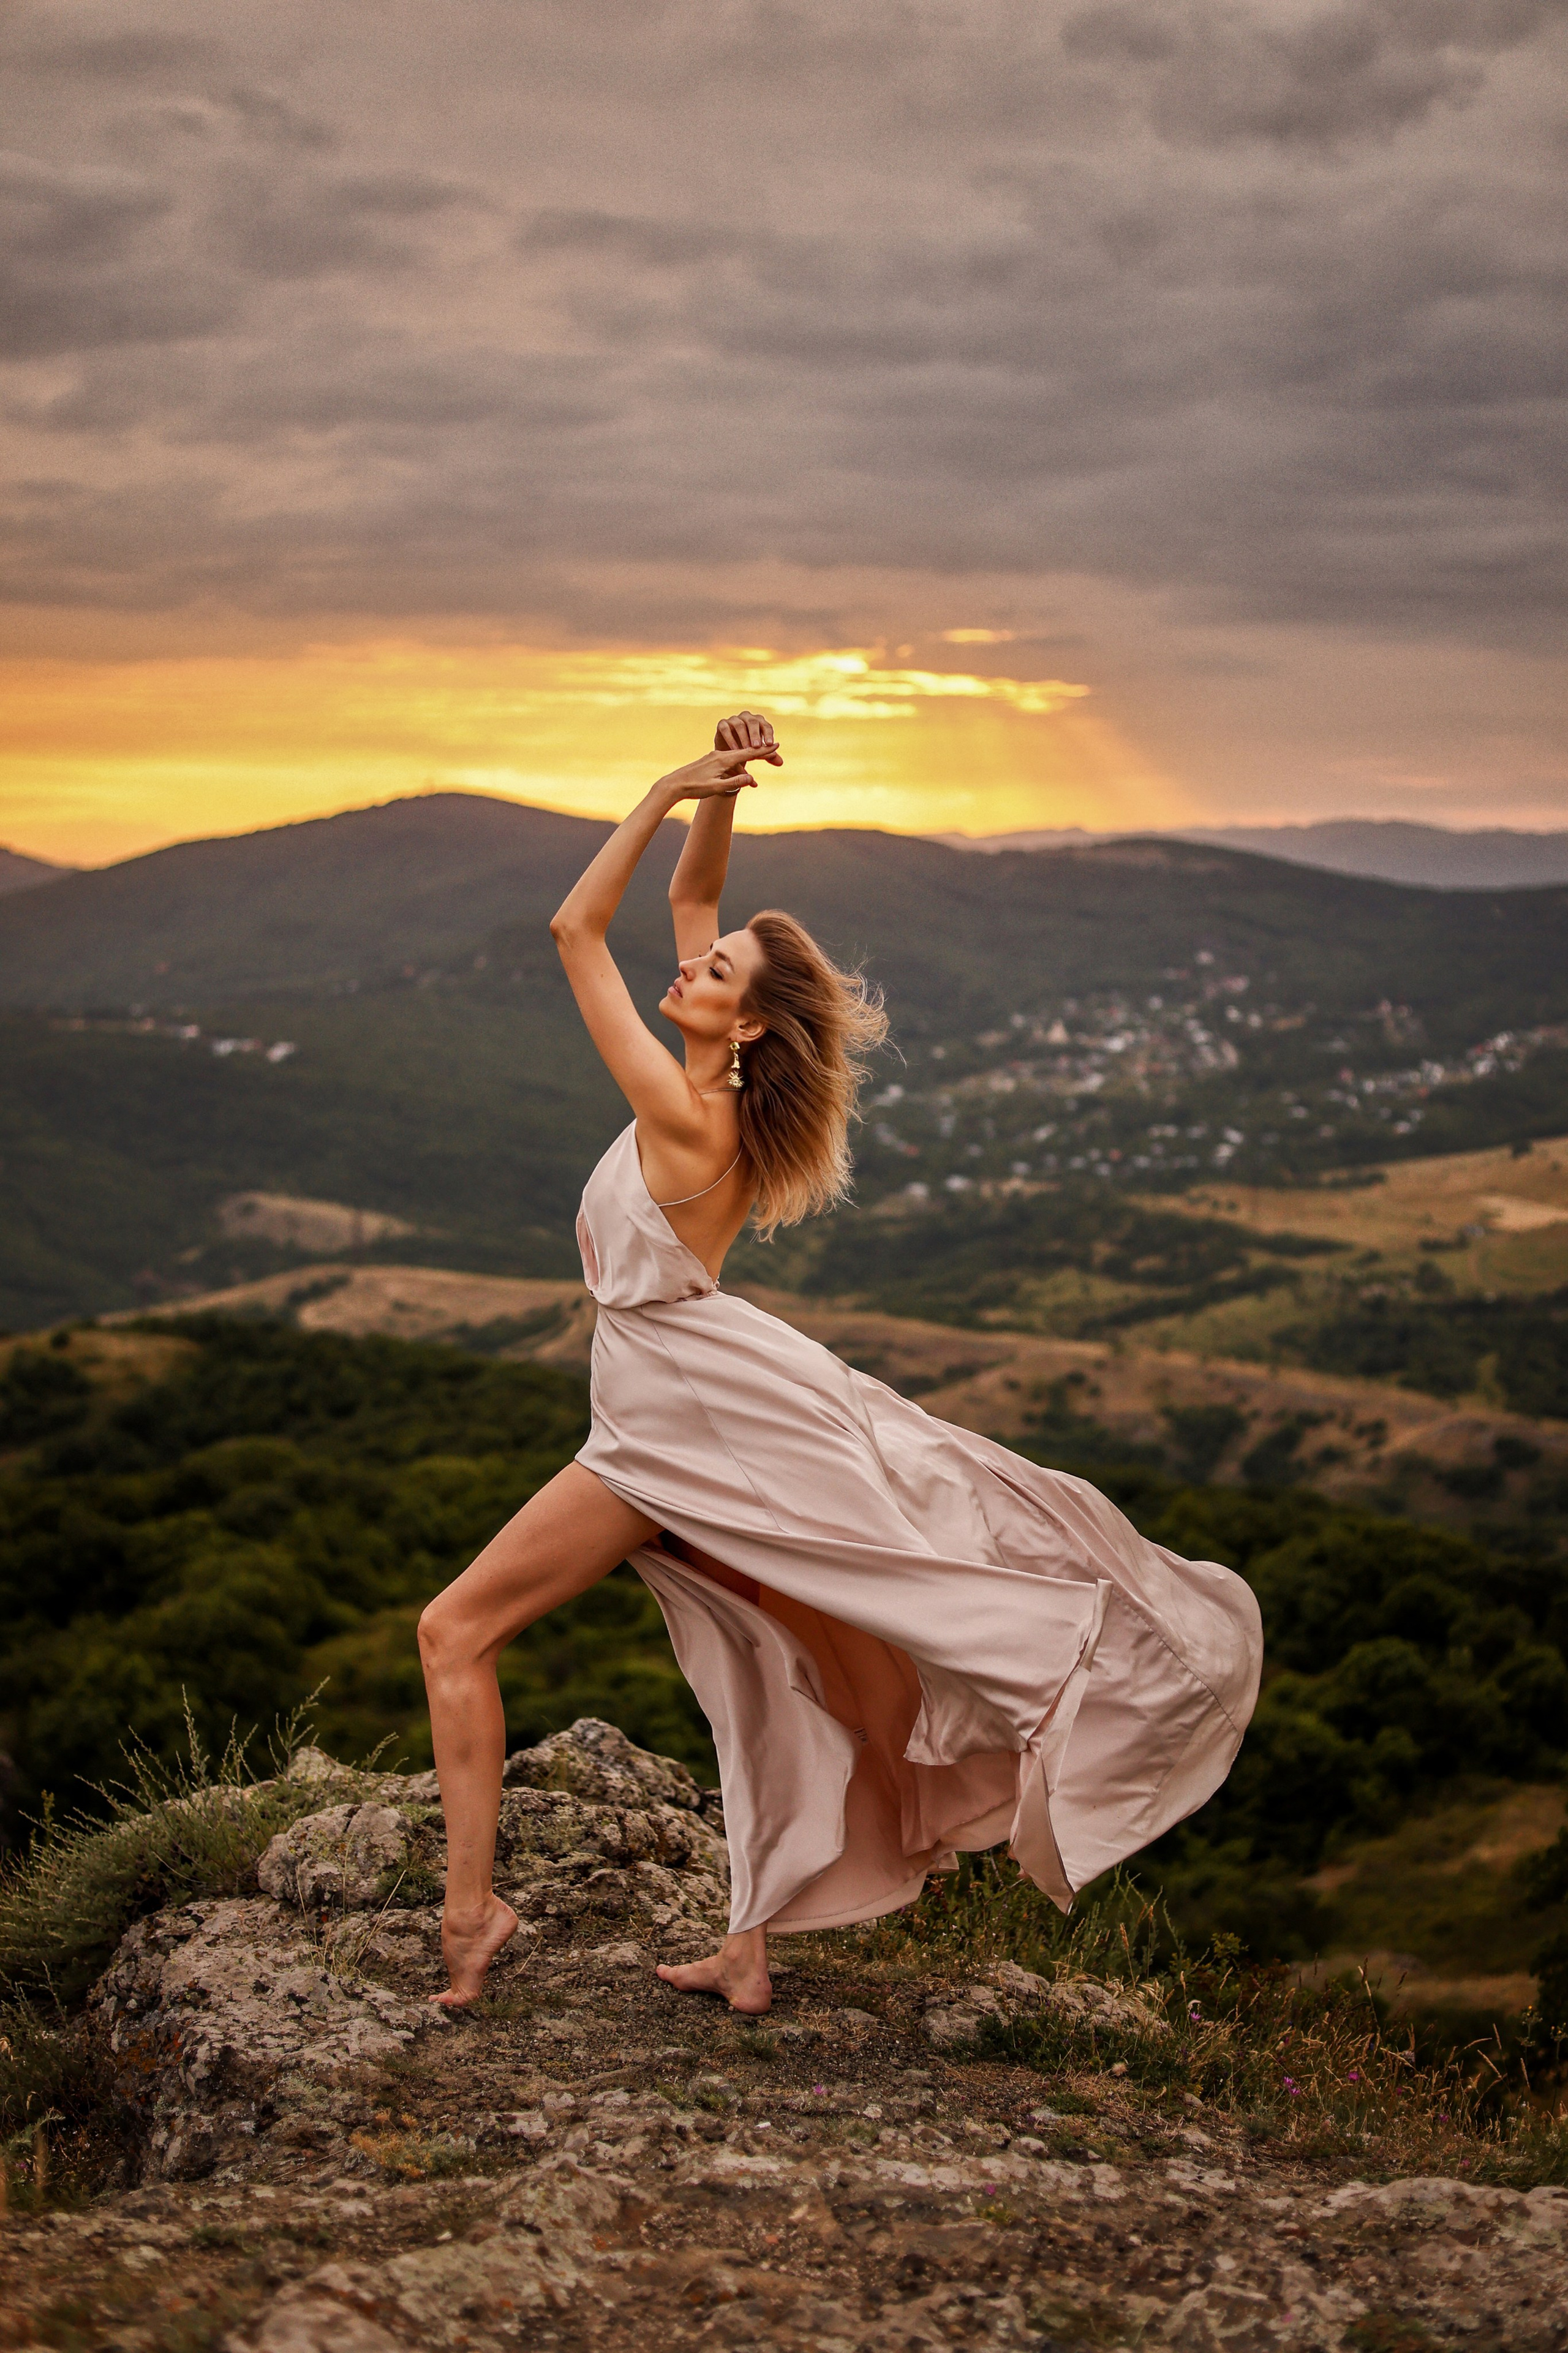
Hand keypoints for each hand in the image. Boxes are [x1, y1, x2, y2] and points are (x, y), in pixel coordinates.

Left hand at [657, 744, 775, 805]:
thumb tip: (752, 779)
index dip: (763, 750)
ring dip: (748, 762)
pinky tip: (738, 771)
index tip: (776, 744)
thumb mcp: (716, 787)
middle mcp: (719, 755)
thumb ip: (735, 782)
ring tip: (756, 769)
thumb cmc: (694, 787)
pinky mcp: (709, 762)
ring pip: (735, 758)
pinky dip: (737, 766)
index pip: (748, 753)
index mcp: (723, 759)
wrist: (674, 784)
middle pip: (744, 752)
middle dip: (759, 751)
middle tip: (774, 748)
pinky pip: (727, 762)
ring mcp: (713, 757)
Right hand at [715, 710, 782, 769]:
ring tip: (746, 750)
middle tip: (757, 747)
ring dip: (743, 737)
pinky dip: (730, 738)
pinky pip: (726, 729)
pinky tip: (734, 749)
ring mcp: (734, 719)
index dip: (768, 734)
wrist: (726, 750)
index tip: (771, 745)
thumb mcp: (758, 753)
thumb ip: (768, 756)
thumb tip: (780, 763)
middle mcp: (747, 718)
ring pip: (739, 725)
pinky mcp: (722, 724)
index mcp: (759, 722)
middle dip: (755, 734)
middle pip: (753, 722)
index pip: (766, 726)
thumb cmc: (746, 749)